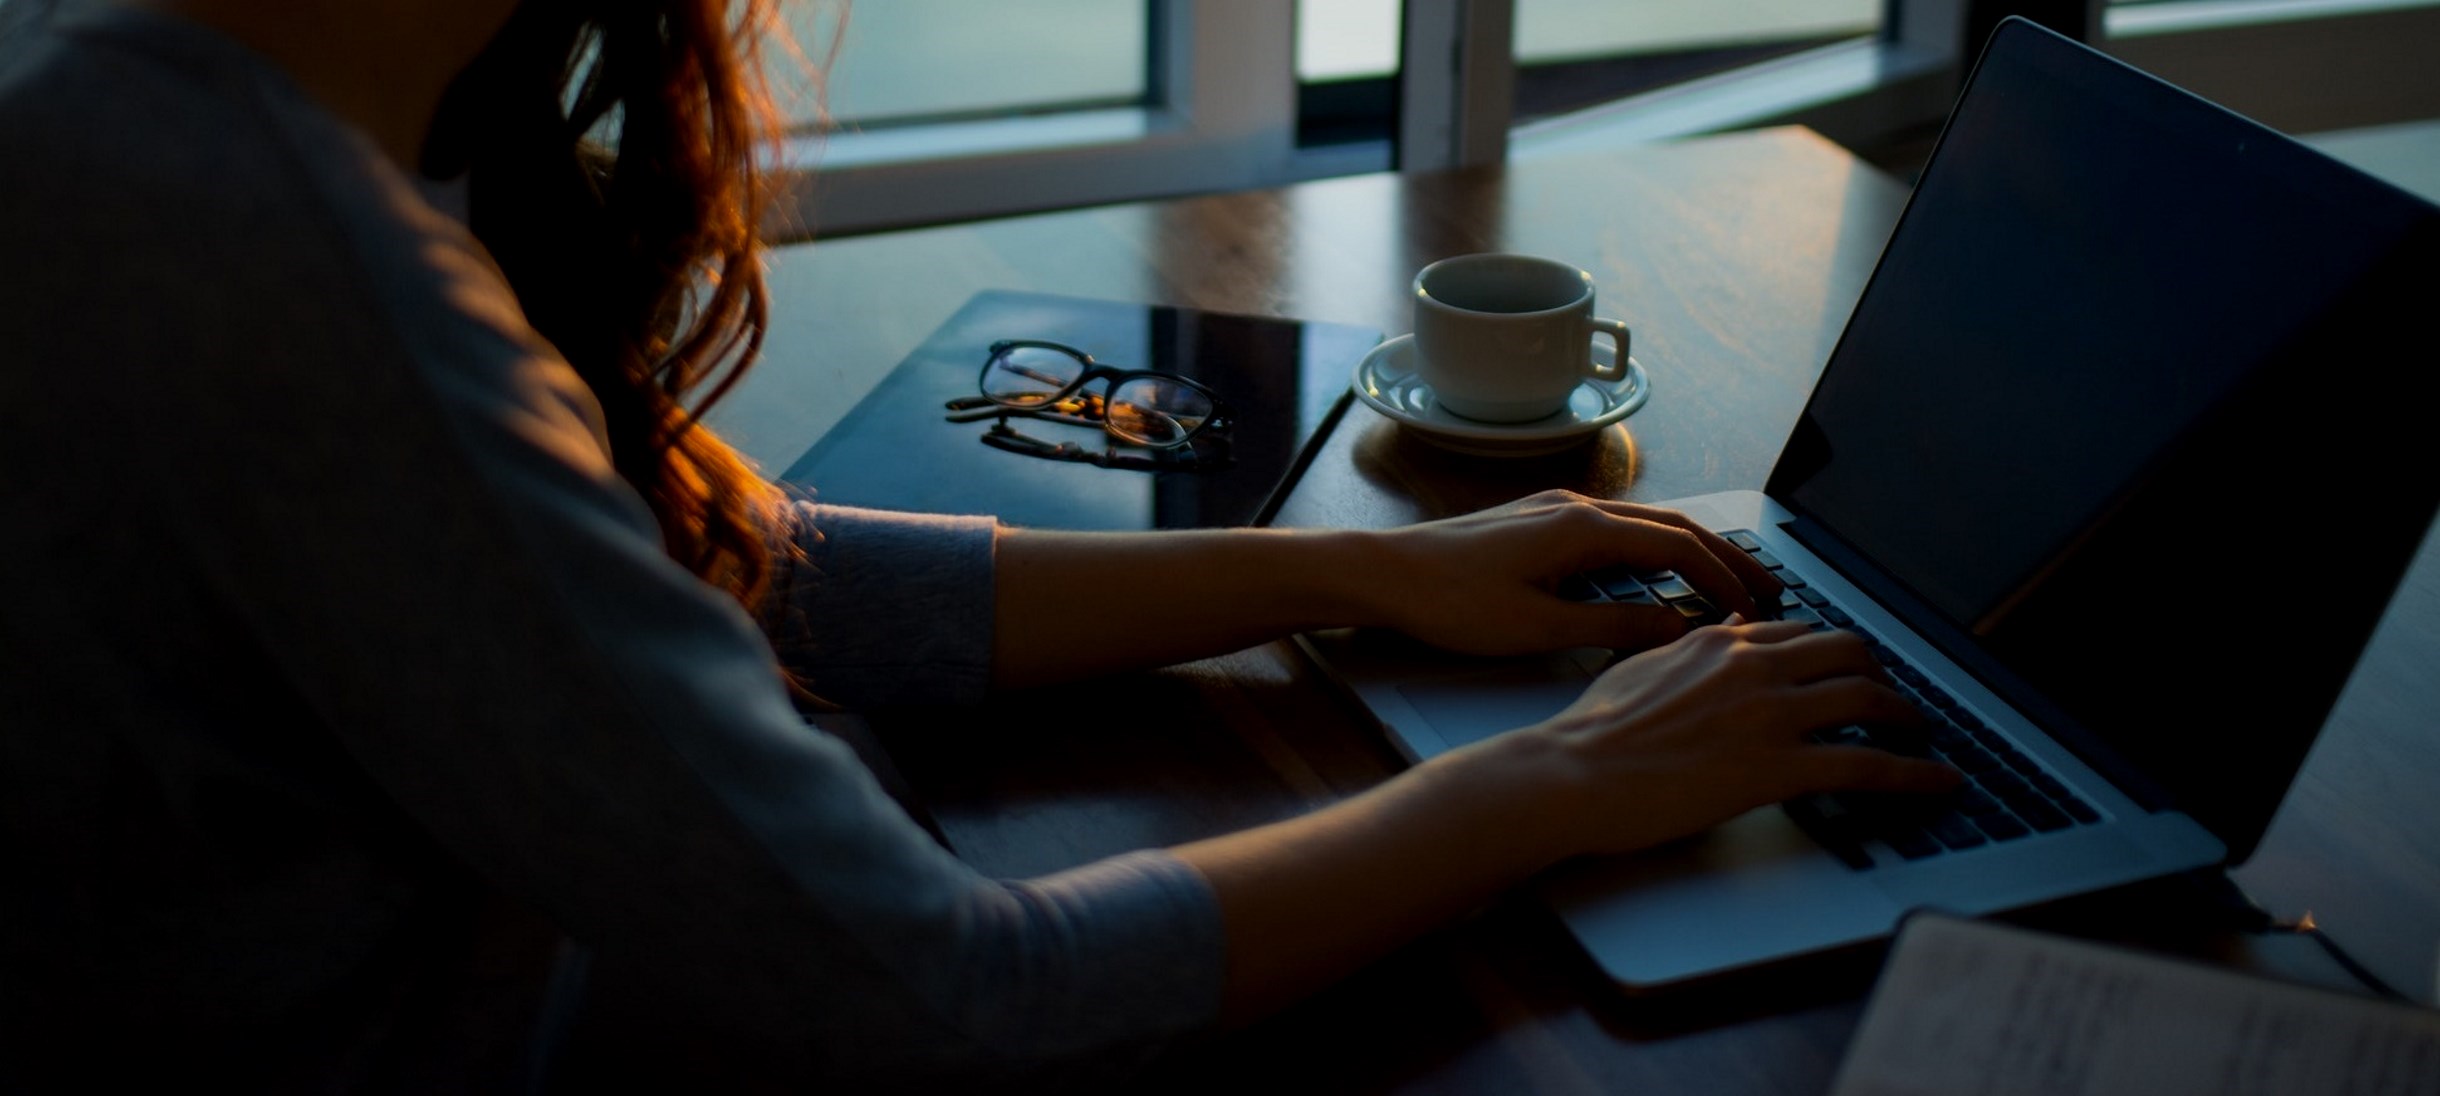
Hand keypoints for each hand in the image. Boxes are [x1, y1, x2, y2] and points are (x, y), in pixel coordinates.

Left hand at [1369, 490, 1781, 656]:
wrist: (1383, 573)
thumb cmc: (1448, 601)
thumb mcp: (1537, 628)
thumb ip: (1613, 627)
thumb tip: (1678, 628)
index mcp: (1583, 528)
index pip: (1679, 547)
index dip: (1725, 578)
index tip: (1758, 610)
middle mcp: (1576, 507)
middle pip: (1673, 526)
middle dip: (1726, 556)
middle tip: (1770, 587)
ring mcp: (1556, 510)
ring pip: (1645, 524)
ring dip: (1691, 551)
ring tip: (1727, 582)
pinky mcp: (1537, 522)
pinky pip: (1615, 529)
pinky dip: (1653, 549)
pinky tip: (1658, 575)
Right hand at [1491, 618, 1960, 859]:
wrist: (1573, 775)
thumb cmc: (1592, 732)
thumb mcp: (1641, 667)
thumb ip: (1689, 649)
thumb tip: (1721, 631)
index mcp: (1721, 643)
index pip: (1799, 633)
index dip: (1832, 652)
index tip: (1847, 668)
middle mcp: (1755, 667)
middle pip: (1848, 652)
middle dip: (1881, 672)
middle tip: (1892, 697)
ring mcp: (1771, 715)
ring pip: (1869, 699)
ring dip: (1908, 717)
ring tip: (1922, 734)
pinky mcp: (1780, 767)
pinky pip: (1869, 765)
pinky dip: (1916, 774)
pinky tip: (1940, 783)